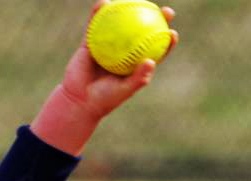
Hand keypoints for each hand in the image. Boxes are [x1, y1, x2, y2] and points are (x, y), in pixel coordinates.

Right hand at [33, 2, 177, 154]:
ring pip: (120, 25)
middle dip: (156, 19)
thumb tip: (151, 61)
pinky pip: (96, 25)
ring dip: (128, 9)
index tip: (172, 33)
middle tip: (165, 11)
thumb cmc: (105, 99)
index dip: (165, 41)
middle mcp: (124, 53)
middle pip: (142, 32)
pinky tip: (104, 2)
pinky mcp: (91, 42)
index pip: (155, 51)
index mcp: (135, 65)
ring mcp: (108, 46)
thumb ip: (138, 77)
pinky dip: (99, 13)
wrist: (79, 100)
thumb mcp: (124, 90)